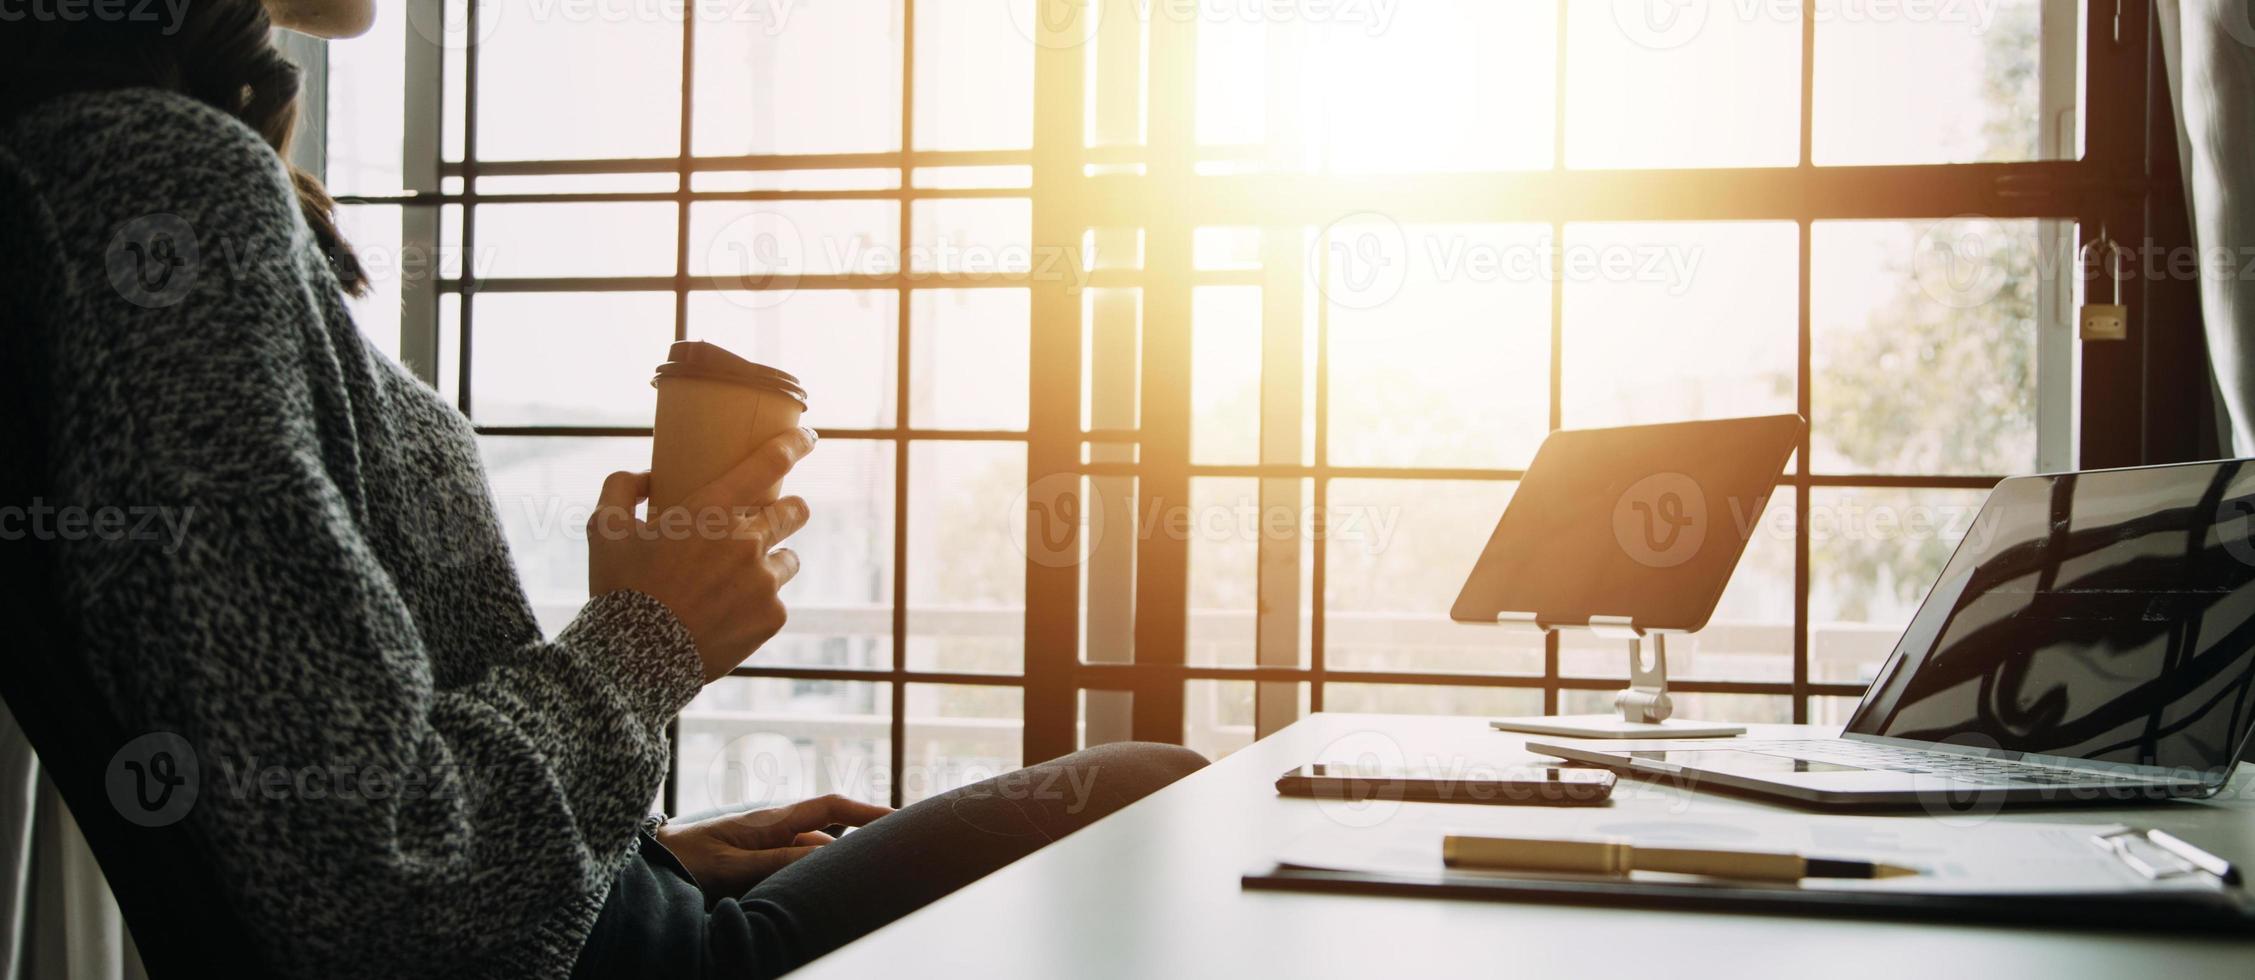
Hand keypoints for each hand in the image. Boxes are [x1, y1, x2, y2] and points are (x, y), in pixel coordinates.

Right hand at [586, 428, 817, 681]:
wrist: (635, 661)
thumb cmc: (619, 590)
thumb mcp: (604, 530)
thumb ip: (622, 489)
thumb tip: (647, 477)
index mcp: (711, 511)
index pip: (770, 463)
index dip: (795, 444)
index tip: (808, 438)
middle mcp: (747, 541)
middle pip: (795, 511)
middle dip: (787, 510)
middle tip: (768, 520)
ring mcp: (764, 581)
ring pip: (787, 559)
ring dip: (770, 562)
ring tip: (735, 581)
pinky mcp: (772, 617)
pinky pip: (776, 601)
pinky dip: (758, 604)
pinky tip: (728, 615)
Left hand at [653, 795, 893, 897]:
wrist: (648, 860)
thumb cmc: (683, 859)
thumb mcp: (730, 864)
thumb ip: (776, 860)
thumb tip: (825, 855)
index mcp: (770, 819)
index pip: (830, 807)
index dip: (866, 811)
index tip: (897, 818)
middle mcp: (773, 825)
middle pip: (828, 828)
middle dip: (860, 835)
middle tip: (892, 848)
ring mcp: (764, 841)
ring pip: (811, 848)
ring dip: (834, 858)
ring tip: (860, 873)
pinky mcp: (754, 856)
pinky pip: (792, 861)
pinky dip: (811, 870)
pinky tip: (817, 888)